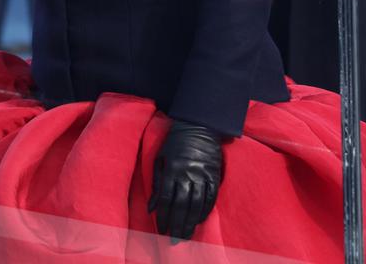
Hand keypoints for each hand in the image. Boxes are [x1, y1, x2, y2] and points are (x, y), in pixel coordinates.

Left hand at [148, 120, 221, 241]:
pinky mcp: (214, 173)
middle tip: (174, 240)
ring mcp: (202, 174)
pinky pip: (211, 196)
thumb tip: (151, 208)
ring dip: (191, 222)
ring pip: (197, 203)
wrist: (199, 125)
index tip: (161, 229)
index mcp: (172, 169)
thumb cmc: (175, 142)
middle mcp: (187, 173)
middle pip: (181, 205)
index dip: (164, 216)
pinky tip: (200, 220)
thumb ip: (157, 183)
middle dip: (177, 224)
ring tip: (186, 235)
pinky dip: (206, 210)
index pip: (166, 199)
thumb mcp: (161, 159)